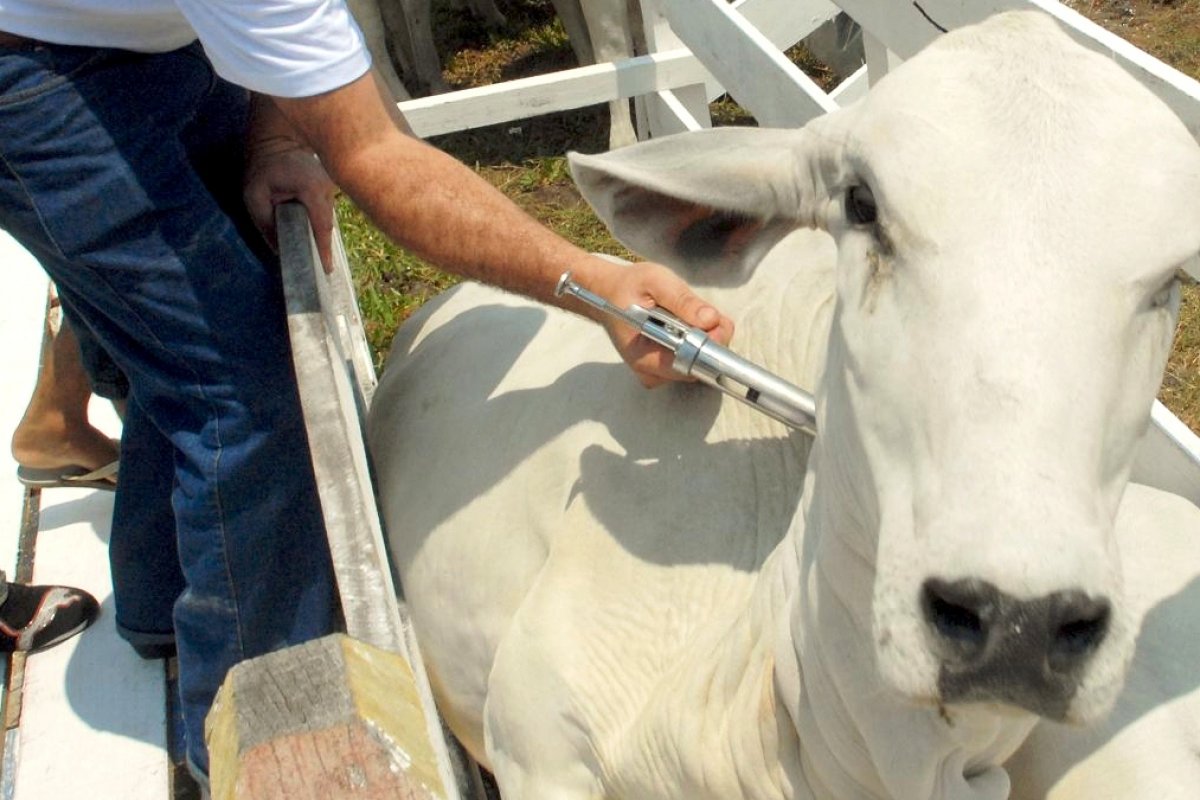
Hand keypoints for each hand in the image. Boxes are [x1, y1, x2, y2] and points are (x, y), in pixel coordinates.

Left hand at [243, 138, 338, 272]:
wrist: (277, 136)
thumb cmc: (263, 165)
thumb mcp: (254, 195)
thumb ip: (265, 223)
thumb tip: (278, 251)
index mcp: (311, 190)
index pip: (322, 225)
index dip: (324, 249)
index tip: (326, 269)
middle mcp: (327, 189)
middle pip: (326, 224)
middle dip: (321, 245)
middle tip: (318, 267)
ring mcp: (331, 186)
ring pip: (326, 217)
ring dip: (318, 232)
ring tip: (314, 252)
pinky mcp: (330, 186)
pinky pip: (324, 209)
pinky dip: (318, 221)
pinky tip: (310, 230)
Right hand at [587, 261, 734, 387]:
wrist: (610, 293)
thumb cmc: (628, 286)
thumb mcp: (654, 281)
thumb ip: (682, 300)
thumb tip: (710, 320)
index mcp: (643, 356)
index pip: (688, 365)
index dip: (708, 345)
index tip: (714, 321)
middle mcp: (651, 372)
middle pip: (698, 366)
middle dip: (708, 338)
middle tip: (699, 310)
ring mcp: (659, 373)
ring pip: (700, 363)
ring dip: (704, 337)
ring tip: (685, 314)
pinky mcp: (667, 368)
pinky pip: (695, 359)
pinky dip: (699, 339)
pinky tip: (686, 322)